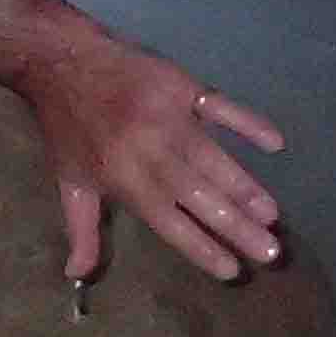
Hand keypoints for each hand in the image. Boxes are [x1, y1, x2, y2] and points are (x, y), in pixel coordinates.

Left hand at [0, 0, 289, 283]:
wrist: (60, 62)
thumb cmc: (67, 129)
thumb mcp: (69, 182)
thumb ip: (82, 230)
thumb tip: (78, 275)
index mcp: (123, 179)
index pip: (169, 223)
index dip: (201, 247)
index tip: (233, 271)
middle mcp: (149, 152)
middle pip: (200, 196)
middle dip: (237, 226)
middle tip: (272, 252)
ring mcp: (168, 117)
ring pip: (215, 159)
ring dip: (246, 188)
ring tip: (272, 215)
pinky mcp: (180, 86)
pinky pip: (220, 106)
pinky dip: (248, 122)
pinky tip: (275, 142)